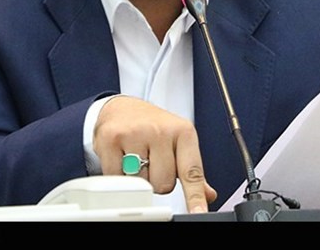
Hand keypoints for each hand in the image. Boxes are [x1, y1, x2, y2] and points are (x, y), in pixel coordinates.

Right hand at [93, 95, 216, 212]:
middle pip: (164, 184)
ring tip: (136, 157)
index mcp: (183, 131)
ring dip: (138, 178)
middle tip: (152, 162)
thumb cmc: (153, 126)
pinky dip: (118, 174)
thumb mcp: (179, 142)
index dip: (195, 196)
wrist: (121, 108)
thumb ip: (192, 170)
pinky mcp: (111, 139)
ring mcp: (135, 133)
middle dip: (157, 180)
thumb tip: (208, 195)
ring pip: (141, 183)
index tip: (199, 212)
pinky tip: (121, 156)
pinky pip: (117, 177)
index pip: (191, 172)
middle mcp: (161, 130)